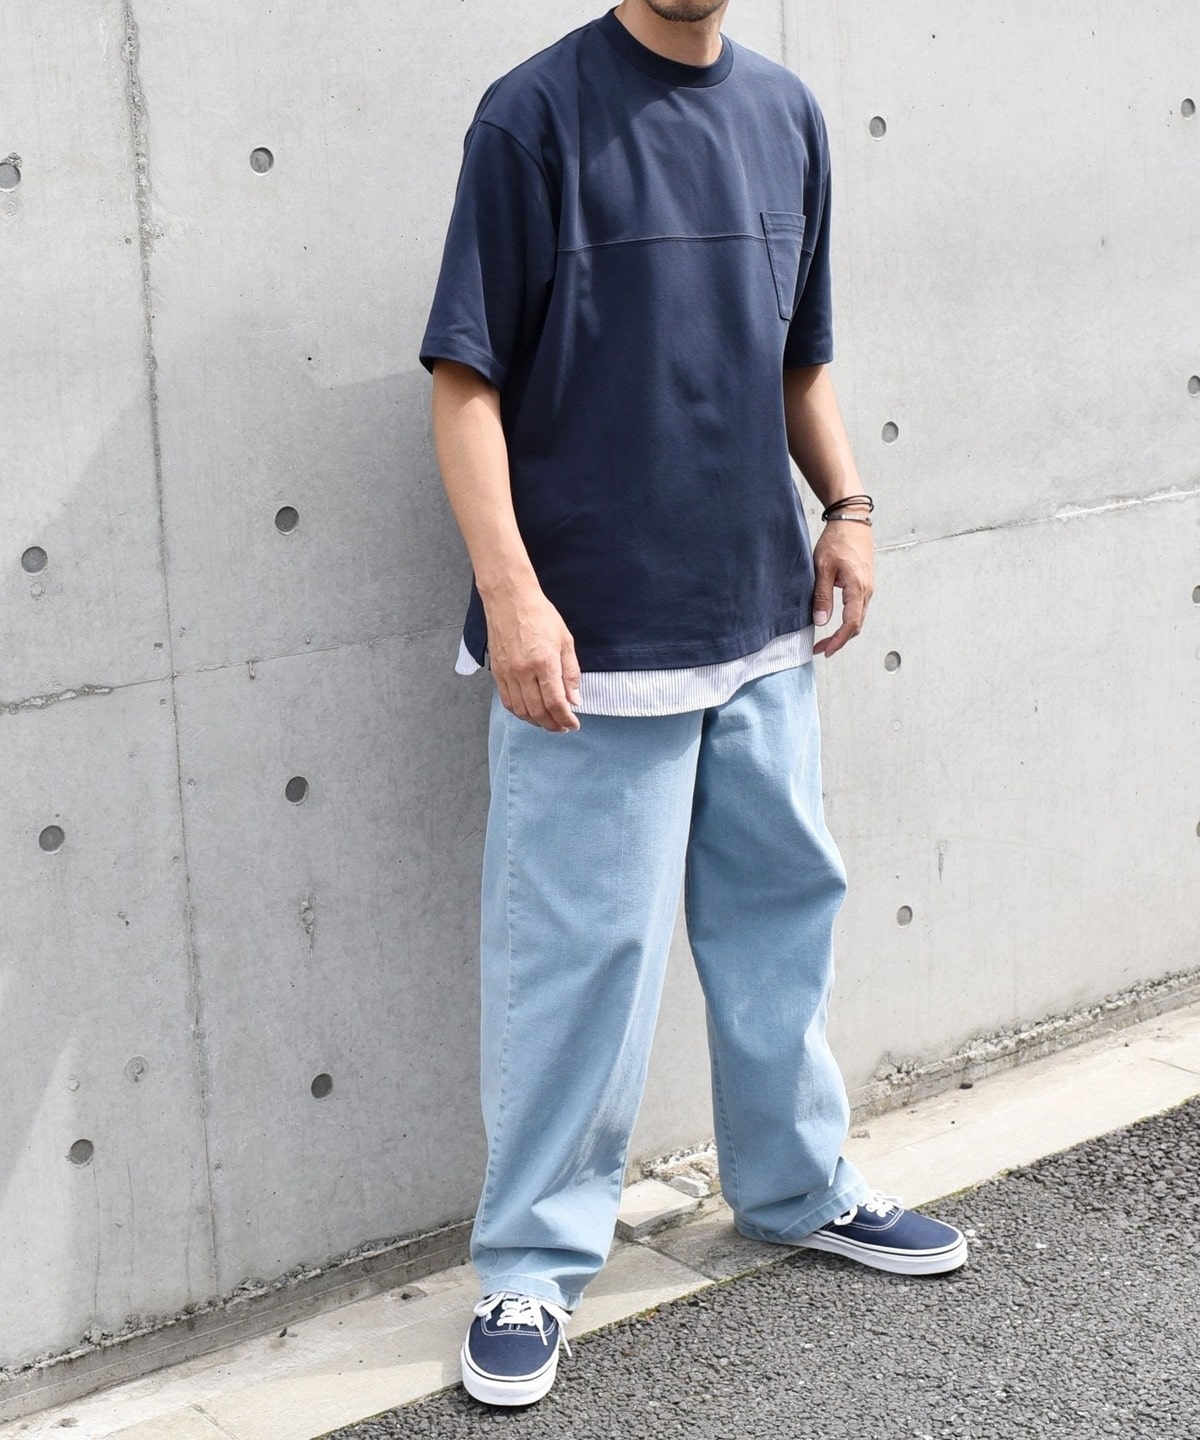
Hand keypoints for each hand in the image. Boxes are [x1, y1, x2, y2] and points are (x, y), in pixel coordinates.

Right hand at [482, 582, 581, 731]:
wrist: (510, 599)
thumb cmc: (540, 615)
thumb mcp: (565, 641)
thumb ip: (571, 673)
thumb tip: (574, 700)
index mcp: (544, 663)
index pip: (556, 703)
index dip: (566, 719)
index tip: (574, 724)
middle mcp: (523, 672)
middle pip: (538, 712)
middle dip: (553, 725)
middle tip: (563, 727)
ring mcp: (508, 673)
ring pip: (521, 710)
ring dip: (536, 722)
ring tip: (548, 722)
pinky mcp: (497, 672)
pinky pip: (507, 701)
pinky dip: (520, 712)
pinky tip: (530, 712)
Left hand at [811, 521, 874, 657]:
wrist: (852, 521)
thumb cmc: (837, 540)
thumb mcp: (823, 568)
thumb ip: (822, 595)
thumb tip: (821, 621)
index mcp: (858, 589)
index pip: (851, 624)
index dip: (838, 640)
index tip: (824, 650)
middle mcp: (867, 591)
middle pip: (856, 625)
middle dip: (839, 640)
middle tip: (820, 648)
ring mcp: (868, 587)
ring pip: (858, 618)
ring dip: (844, 631)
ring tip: (825, 638)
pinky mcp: (865, 583)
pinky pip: (859, 608)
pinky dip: (848, 620)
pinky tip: (835, 620)